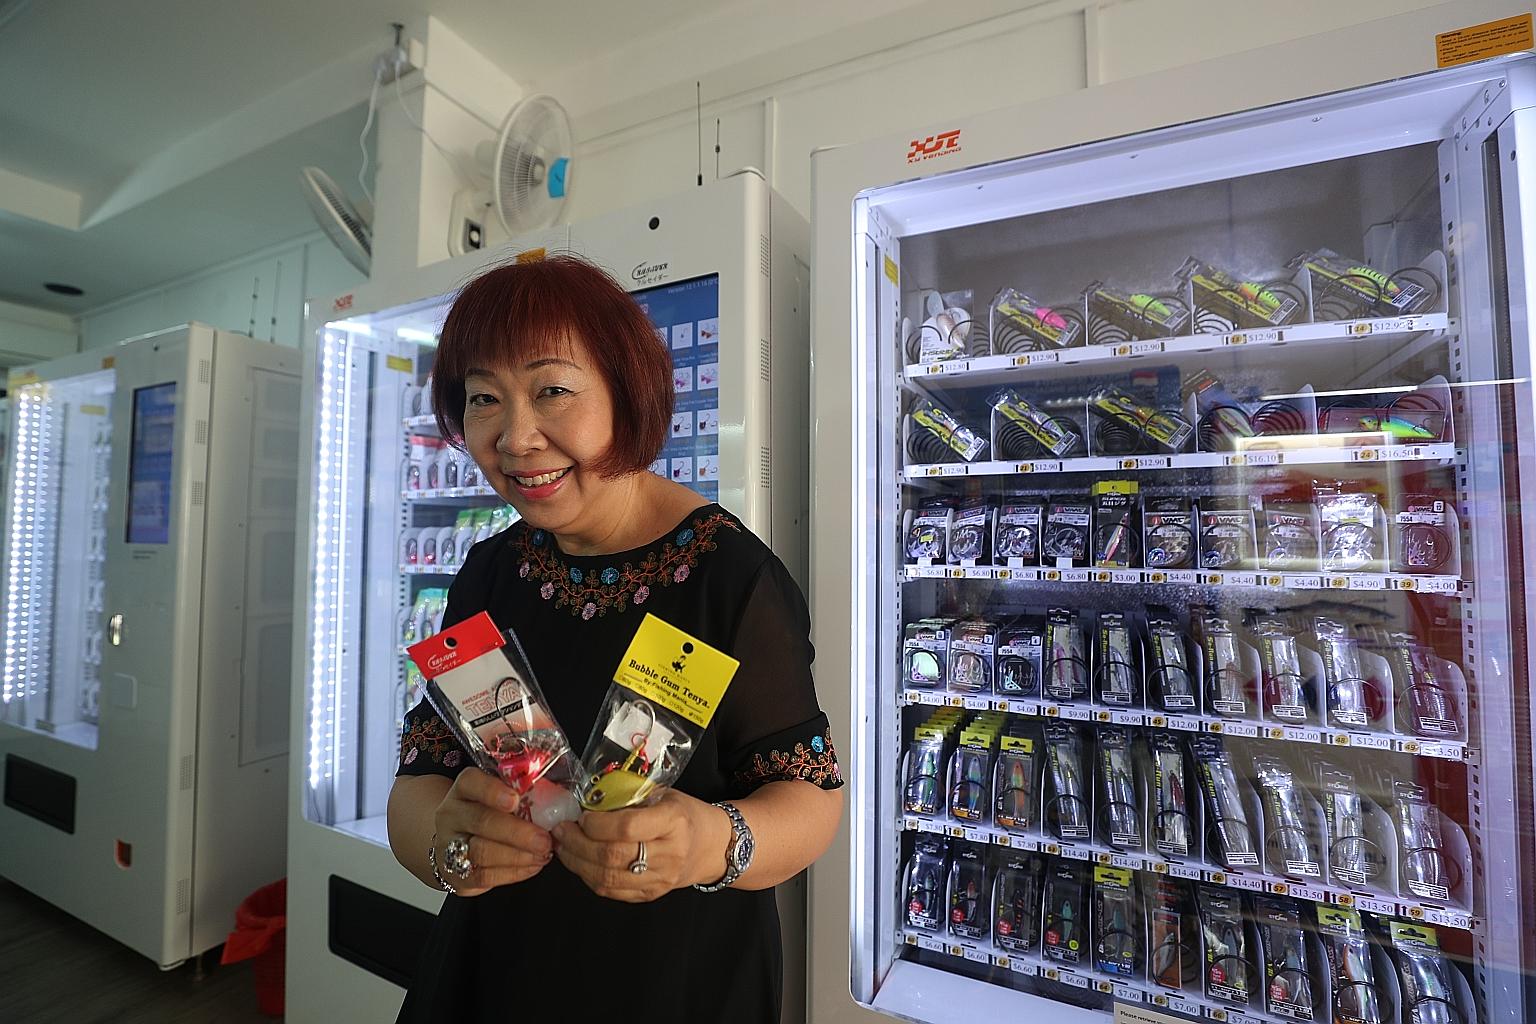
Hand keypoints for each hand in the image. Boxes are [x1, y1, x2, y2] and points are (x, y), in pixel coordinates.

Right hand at [432, 768, 553, 896]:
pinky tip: (533, 865)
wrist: (455, 844)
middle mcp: (452, 815)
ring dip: (518, 855)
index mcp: (464, 789)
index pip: (471, 782)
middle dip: (517, 832)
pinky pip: (485, 876)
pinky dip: (513, 872)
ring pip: (482, 851)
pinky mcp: (457, 875)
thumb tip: (555, 797)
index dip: (491, 790)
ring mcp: (449, 846)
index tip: (514, 799)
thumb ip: (520, 794)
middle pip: (481, 821)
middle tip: (544, 839)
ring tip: (543, 854)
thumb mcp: (498, 797)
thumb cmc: (488, 815)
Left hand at [552, 789, 729, 902]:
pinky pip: (612, 891)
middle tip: (561, 831)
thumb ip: (630, 797)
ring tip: (564, 847)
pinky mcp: (652, 894)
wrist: (713, 846)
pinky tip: (580, 863)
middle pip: (612, 855)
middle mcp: (670, 853)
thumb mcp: (663, 794)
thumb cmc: (684, 814)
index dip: (597, 823)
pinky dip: (589, 877)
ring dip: (577, 863)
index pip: (627, 827)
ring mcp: (661, 878)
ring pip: (607, 878)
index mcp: (674, 821)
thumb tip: (587, 800)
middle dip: (577, 844)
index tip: (581, 815)